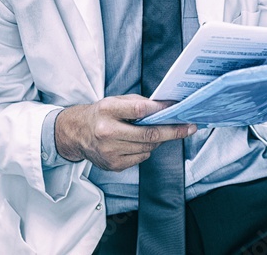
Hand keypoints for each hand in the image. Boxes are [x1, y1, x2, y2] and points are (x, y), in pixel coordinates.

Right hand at [54, 95, 195, 171]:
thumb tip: (165, 107)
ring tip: (157, 132)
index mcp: (107, 111)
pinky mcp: (113, 165)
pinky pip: (141, 158)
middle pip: (148, 135)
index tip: (177, 109)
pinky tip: (137, 142)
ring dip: (157, 140)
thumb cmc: (99, 114)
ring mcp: (110, 152)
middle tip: (190, 127)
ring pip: (147, 148)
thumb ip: (137, 103)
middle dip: (173, 131)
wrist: (76, 134)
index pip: (139, 110)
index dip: (161, 109)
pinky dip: (145, 150)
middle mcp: (107, 132)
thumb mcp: (114, 101)